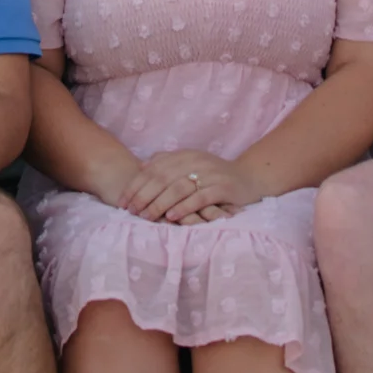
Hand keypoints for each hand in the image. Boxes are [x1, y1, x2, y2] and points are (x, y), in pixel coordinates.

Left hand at [121, 150, 260, 221]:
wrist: (249, 178)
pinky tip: (172, 217)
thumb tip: (141, 167)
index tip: (123, 201)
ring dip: (160, 203)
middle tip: (131, 211)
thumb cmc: (214, 175)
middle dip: (144, 196)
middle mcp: (196, 161)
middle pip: (163, 178)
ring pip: (179, 188)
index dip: (136, 185)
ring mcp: (210, 174)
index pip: (154, 169)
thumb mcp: (190, 164)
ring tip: (147, 216)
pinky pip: (200, 198)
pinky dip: (184, 207)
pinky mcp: (223, 188)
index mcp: (185, 155)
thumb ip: (167, 163)